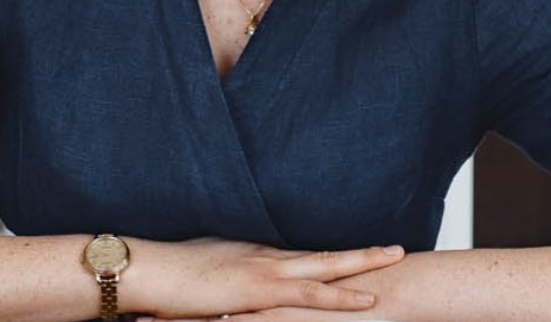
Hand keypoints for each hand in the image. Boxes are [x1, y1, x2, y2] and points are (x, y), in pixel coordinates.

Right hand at [123, 236, 404, 318]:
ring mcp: (266, 271)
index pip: (307, 255)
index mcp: (258, 253)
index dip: (337, 258)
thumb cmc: (173, 271)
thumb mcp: (209, 268)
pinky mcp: (259, 290)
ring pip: (326, 267)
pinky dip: (340, 297)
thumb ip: (232, 273)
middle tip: (397, 250)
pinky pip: (309, 295)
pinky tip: (366, 301)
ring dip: (363, 266)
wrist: (152, 269)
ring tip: (393, 261)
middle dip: (363, 254)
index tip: (364, 256)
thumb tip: (240, 279)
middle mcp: (268, 257)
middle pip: (326, 253)